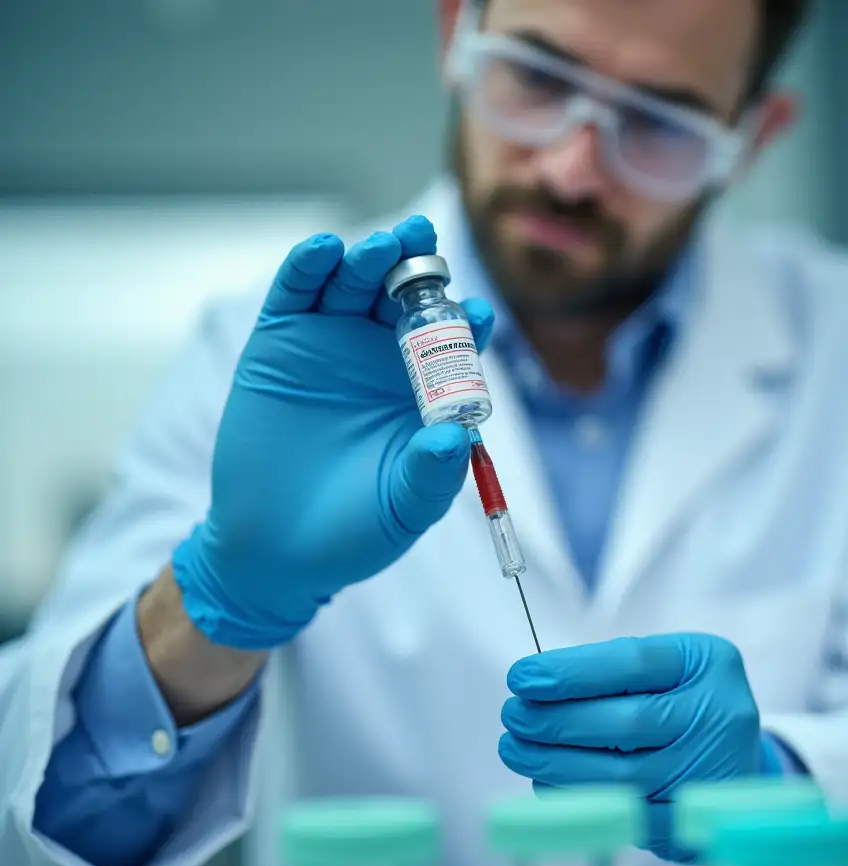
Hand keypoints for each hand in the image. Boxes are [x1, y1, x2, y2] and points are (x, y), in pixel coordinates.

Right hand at [171, 216, 493, 649]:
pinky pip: (297, 294)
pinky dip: (309, 266)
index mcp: (424, 388)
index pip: (455, 343)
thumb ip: (432, 475)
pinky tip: (325, 249)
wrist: (278, 550)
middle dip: (419, 265)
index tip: (477, 315)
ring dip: (370, 258)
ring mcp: (330, 343)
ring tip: (385, 247)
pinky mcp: (280, 342)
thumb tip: (457, 437)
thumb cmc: (355, 530)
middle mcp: (381, 355)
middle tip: (426, 241)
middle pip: (406, 295)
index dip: (466, 324)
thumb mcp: (404, 508)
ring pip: (355, 283)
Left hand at [498, 633, 780, 860]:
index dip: (571, 672)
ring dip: (556, 764)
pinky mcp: (693, 820)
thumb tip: (536, 684)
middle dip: (557, 721)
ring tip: (516, 748)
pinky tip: (545, 784)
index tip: (521, 677)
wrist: (736, 755)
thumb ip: (611, 669)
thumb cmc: (682, 699)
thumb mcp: (665, 665)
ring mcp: (710, 772)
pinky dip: (577, 800)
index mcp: (708, 664)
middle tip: (514, 716)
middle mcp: (719, 717)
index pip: (633, 664)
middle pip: (627, 723)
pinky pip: (626, 816)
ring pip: (621, 775)